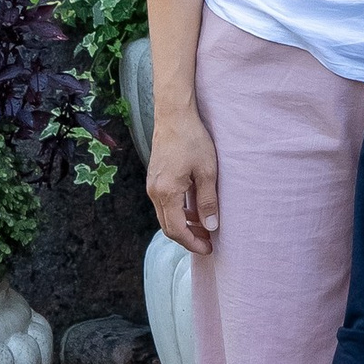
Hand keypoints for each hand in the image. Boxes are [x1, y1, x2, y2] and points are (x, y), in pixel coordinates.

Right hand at [145, 105, 220, 253]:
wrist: (174, 115)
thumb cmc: (192, 139)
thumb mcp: (206, 171)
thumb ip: (207, 201)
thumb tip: (211, 226)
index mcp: (166, 192)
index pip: (177, 230)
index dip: (193, 243)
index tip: (208, 249)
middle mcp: (154, 192)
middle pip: (168, 227)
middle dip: (188, 238)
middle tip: (208, 242)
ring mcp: (152, 185)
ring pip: (166, 216)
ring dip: (184, 225)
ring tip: (205, 227)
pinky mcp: (155, 179)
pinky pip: (165, 203)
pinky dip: (179, 212)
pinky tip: (195, 209)